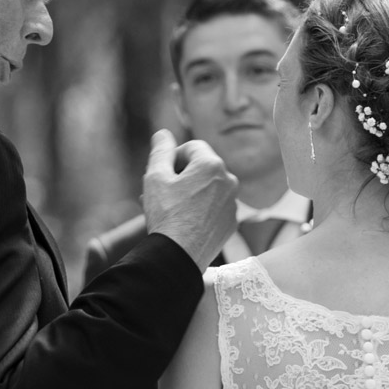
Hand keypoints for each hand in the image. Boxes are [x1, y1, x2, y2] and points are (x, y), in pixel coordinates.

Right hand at [143, 129, 238, 268]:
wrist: (179, 255)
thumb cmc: (166, 214)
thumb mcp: (155, 176)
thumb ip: (160, 150)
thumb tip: (162, 134)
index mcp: (212, 164)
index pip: (192, 148)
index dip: (173, 158)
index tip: (162, 174)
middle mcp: (229, 180)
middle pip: (201, 168)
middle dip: (181, 176)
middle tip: (161, 192)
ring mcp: (233, 203)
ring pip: (209, 189)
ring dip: (191, 193)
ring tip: (170, 208)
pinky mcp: (232, 222)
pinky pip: (215, 208)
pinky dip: (202, 210)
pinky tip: (185, 221)